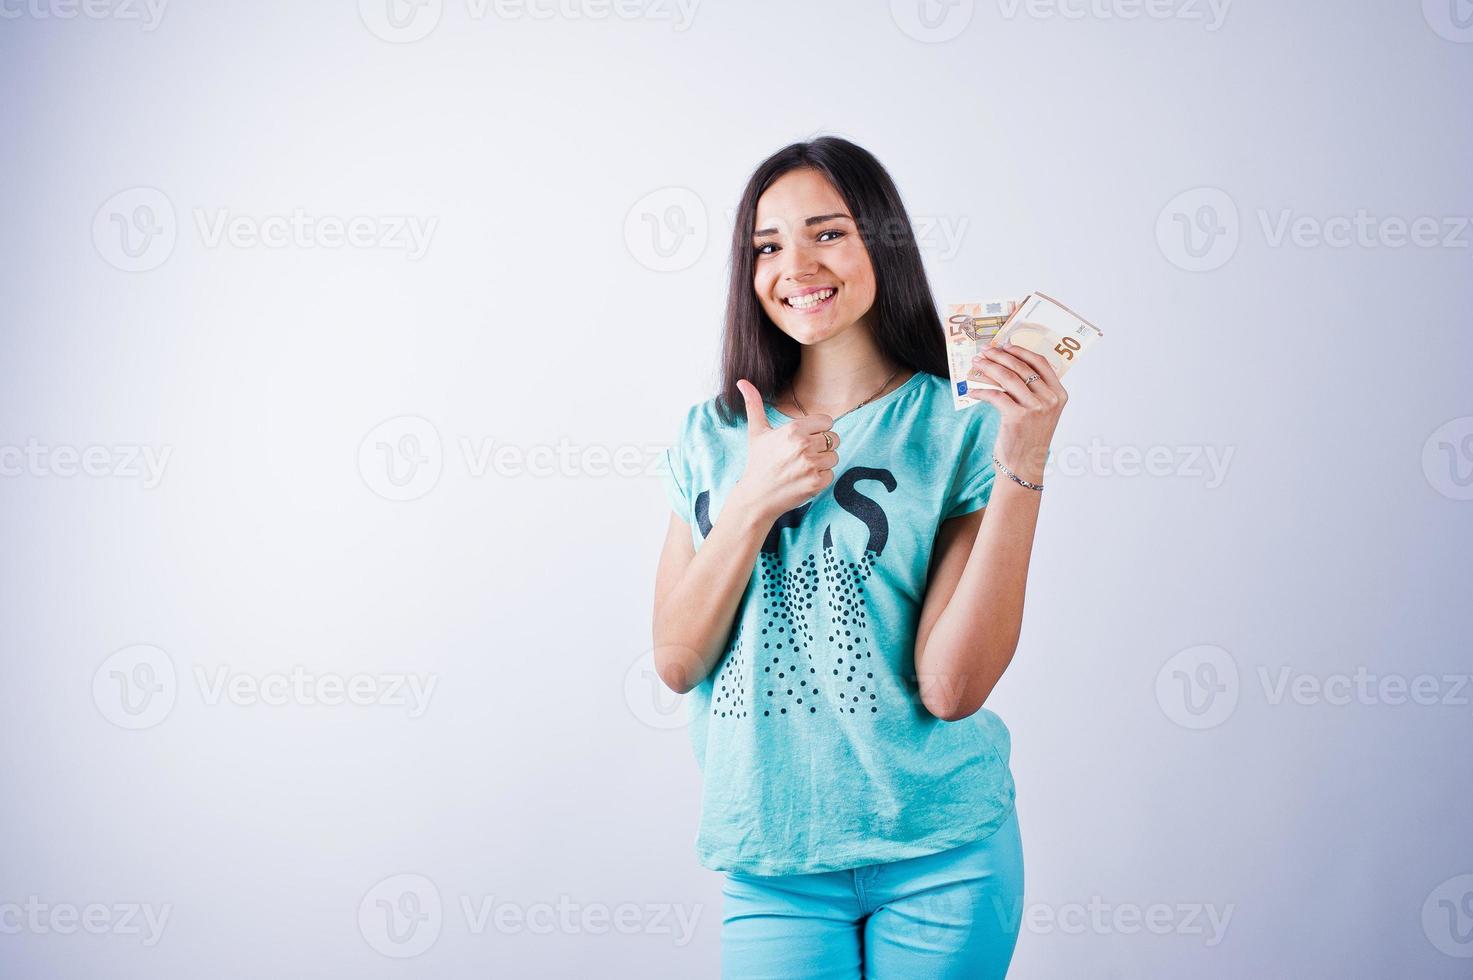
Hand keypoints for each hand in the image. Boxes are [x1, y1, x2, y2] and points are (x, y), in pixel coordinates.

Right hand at [728, 378, 840, 520]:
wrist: (756, 497)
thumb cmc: (758, 463)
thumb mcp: (756, 432)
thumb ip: (754, 404)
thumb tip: (742, 381)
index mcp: (794, 430)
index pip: (827, 422)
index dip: (818, 430)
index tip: (805, 440)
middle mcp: (804, 445)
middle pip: (834, 439)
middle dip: (821, 447)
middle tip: (802, 456)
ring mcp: (811, 465)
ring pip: (834, 457)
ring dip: (822, 463)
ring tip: (803, 468)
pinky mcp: (817, 483)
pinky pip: (831, 474)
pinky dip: (821, 478)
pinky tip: (804, 479)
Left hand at [964, 337, 1067, 482]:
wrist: (1024, 466)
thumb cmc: (1029, 437)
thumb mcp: (1041, 411)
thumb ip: (1033, 390)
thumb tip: (1008, 364)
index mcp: (1059, 394)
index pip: (1041, 363)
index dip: (1021, 351)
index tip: (1005, 344)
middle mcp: (1050, 400)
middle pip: (1021, 368)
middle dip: (999, 356)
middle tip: (984, 351)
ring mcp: (1035, 408)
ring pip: (1007, 378)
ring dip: (988, 368)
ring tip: (976, 363)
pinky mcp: (1017, 417)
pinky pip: (995, 395)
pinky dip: (981, 391)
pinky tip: (972, 390)